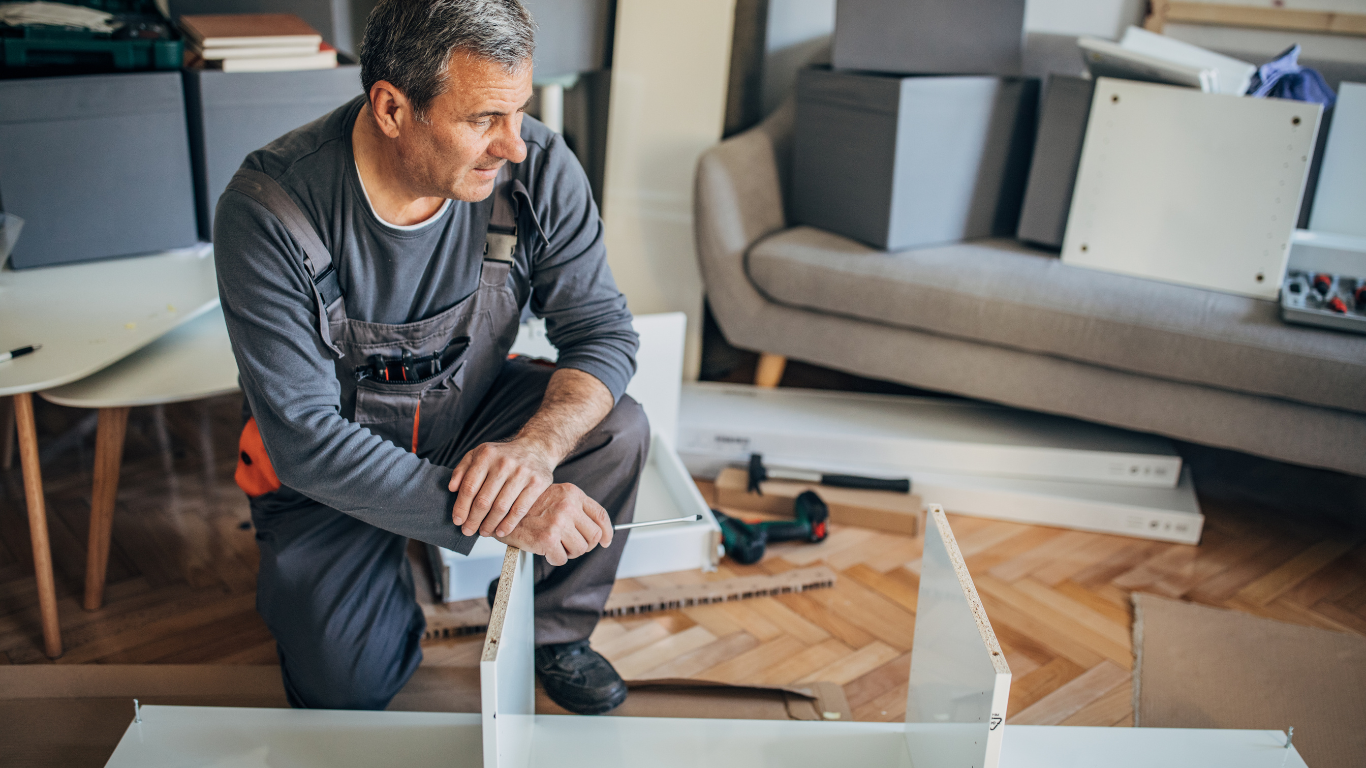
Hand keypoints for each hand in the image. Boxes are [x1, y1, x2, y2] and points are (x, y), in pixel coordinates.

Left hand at [449, 439, 555, 537]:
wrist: (536, 448)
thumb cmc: (503, 455)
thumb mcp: (479, 454)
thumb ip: (462, 469)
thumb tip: (452, 488)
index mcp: (486, 455)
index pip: (469, 487)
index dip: (461, 507)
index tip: (458, 521)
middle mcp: (504, 463)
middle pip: (483, 500)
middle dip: (473, 520)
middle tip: (468, 530)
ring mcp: (522, 473)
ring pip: (500, 507)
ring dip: (489, 524)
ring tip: (483, 532)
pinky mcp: (537, 483)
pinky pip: (519, 509)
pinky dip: (508, 524)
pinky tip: (501, 531)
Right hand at [495, 483, 613, 565]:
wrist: (498, 510)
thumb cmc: (527, 506)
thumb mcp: (555, 497)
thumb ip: (576, 509)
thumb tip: (602, 535)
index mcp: (572, 493)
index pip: (600, 515)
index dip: (607, 532)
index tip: (606, 541)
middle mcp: (567, 505)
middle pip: (594, 536)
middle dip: (584, 545)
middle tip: (570, 545)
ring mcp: (558, 522)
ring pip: (580, 549)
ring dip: (568, 552)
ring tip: (555, 545)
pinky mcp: (547, 538)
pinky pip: (562, 559)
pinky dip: (555, 559)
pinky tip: (545, 550)